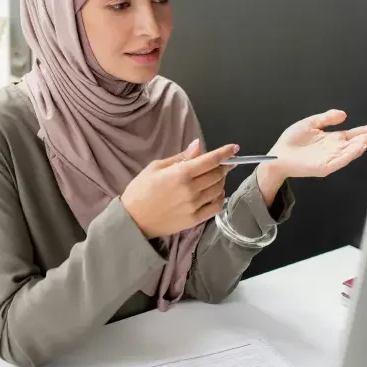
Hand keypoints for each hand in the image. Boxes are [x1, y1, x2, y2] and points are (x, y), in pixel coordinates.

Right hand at [121, 139, 238, 237]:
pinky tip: (214, 193)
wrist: (132, 220)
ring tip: (213, 178)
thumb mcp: (156, 167)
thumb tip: (198, 146)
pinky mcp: (195, 220)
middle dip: (223, 166)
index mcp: (181, 173)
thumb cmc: (140, 190)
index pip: (211, 160)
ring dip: (220, 181)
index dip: (225, 152)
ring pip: (219, 189)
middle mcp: (191, 189)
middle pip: (218, 174)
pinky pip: (216, 206)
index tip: (234, 148)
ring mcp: (194, 206)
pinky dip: (219, 197)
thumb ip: (180, 157)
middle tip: (220, 163)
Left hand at [266, 110, 366, 178]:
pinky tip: (359, 145)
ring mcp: (332, 158)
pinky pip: (341, 160)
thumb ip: (327, 118)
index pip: (359, 132)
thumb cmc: (292, 142)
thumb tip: (344, 113)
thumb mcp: (310, 123)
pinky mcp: (325, 166)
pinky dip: (351, 153)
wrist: (277, 156)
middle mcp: (337, 149)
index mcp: (335, 139)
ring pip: (354, 150)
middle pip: (362, 140)